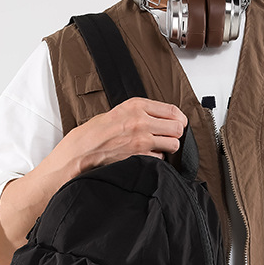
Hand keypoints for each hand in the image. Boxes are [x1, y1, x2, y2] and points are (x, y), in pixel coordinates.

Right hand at [61, 97, 187, 173]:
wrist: (83, 149)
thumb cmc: (96, 131)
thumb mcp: (119, 111)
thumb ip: (141, 112)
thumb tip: (161, 118)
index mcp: (137, 106)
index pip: (172, 110)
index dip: (180, 118)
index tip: (180, 123)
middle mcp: (141, 121)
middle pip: (177, 127)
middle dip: (176, 133)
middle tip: (170, 136)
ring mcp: (141, 140)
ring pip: (173, 144)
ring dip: (168, 147)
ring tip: (159, 147)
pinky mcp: (140, 156)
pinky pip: (160, 158)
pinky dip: (156, 158)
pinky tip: (147, 155)